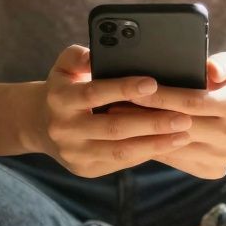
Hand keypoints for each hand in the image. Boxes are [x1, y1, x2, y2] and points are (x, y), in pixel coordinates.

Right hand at [32, 45, 192, 177]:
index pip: (94, 93)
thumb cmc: (65, 87)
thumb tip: (94, 55)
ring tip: (184, 133)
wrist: (40, 124)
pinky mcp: (86, 169)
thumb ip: (78, 55)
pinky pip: (120, 163)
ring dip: (155, 143)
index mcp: (59, 99)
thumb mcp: (64, 66)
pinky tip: (168, 145)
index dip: (124, 88)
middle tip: (183, 116)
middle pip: (113, 127)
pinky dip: (146, 153)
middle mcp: (64, 129)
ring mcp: (74, 153)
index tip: (154, 84)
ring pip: (120, 151)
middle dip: (151, 123)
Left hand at [127, 52, 225, 178]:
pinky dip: (153, 147)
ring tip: (117, 119)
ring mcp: (224, 157)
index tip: (133, 91)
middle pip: (179, 125)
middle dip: (144, 116)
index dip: (161, 97)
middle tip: (113, 106)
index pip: (192, 102)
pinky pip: (176, 160)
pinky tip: (133, 136)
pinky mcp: (213, 170)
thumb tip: (210, 69)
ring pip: (174, 145)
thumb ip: (223, 63)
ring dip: (143, 134)